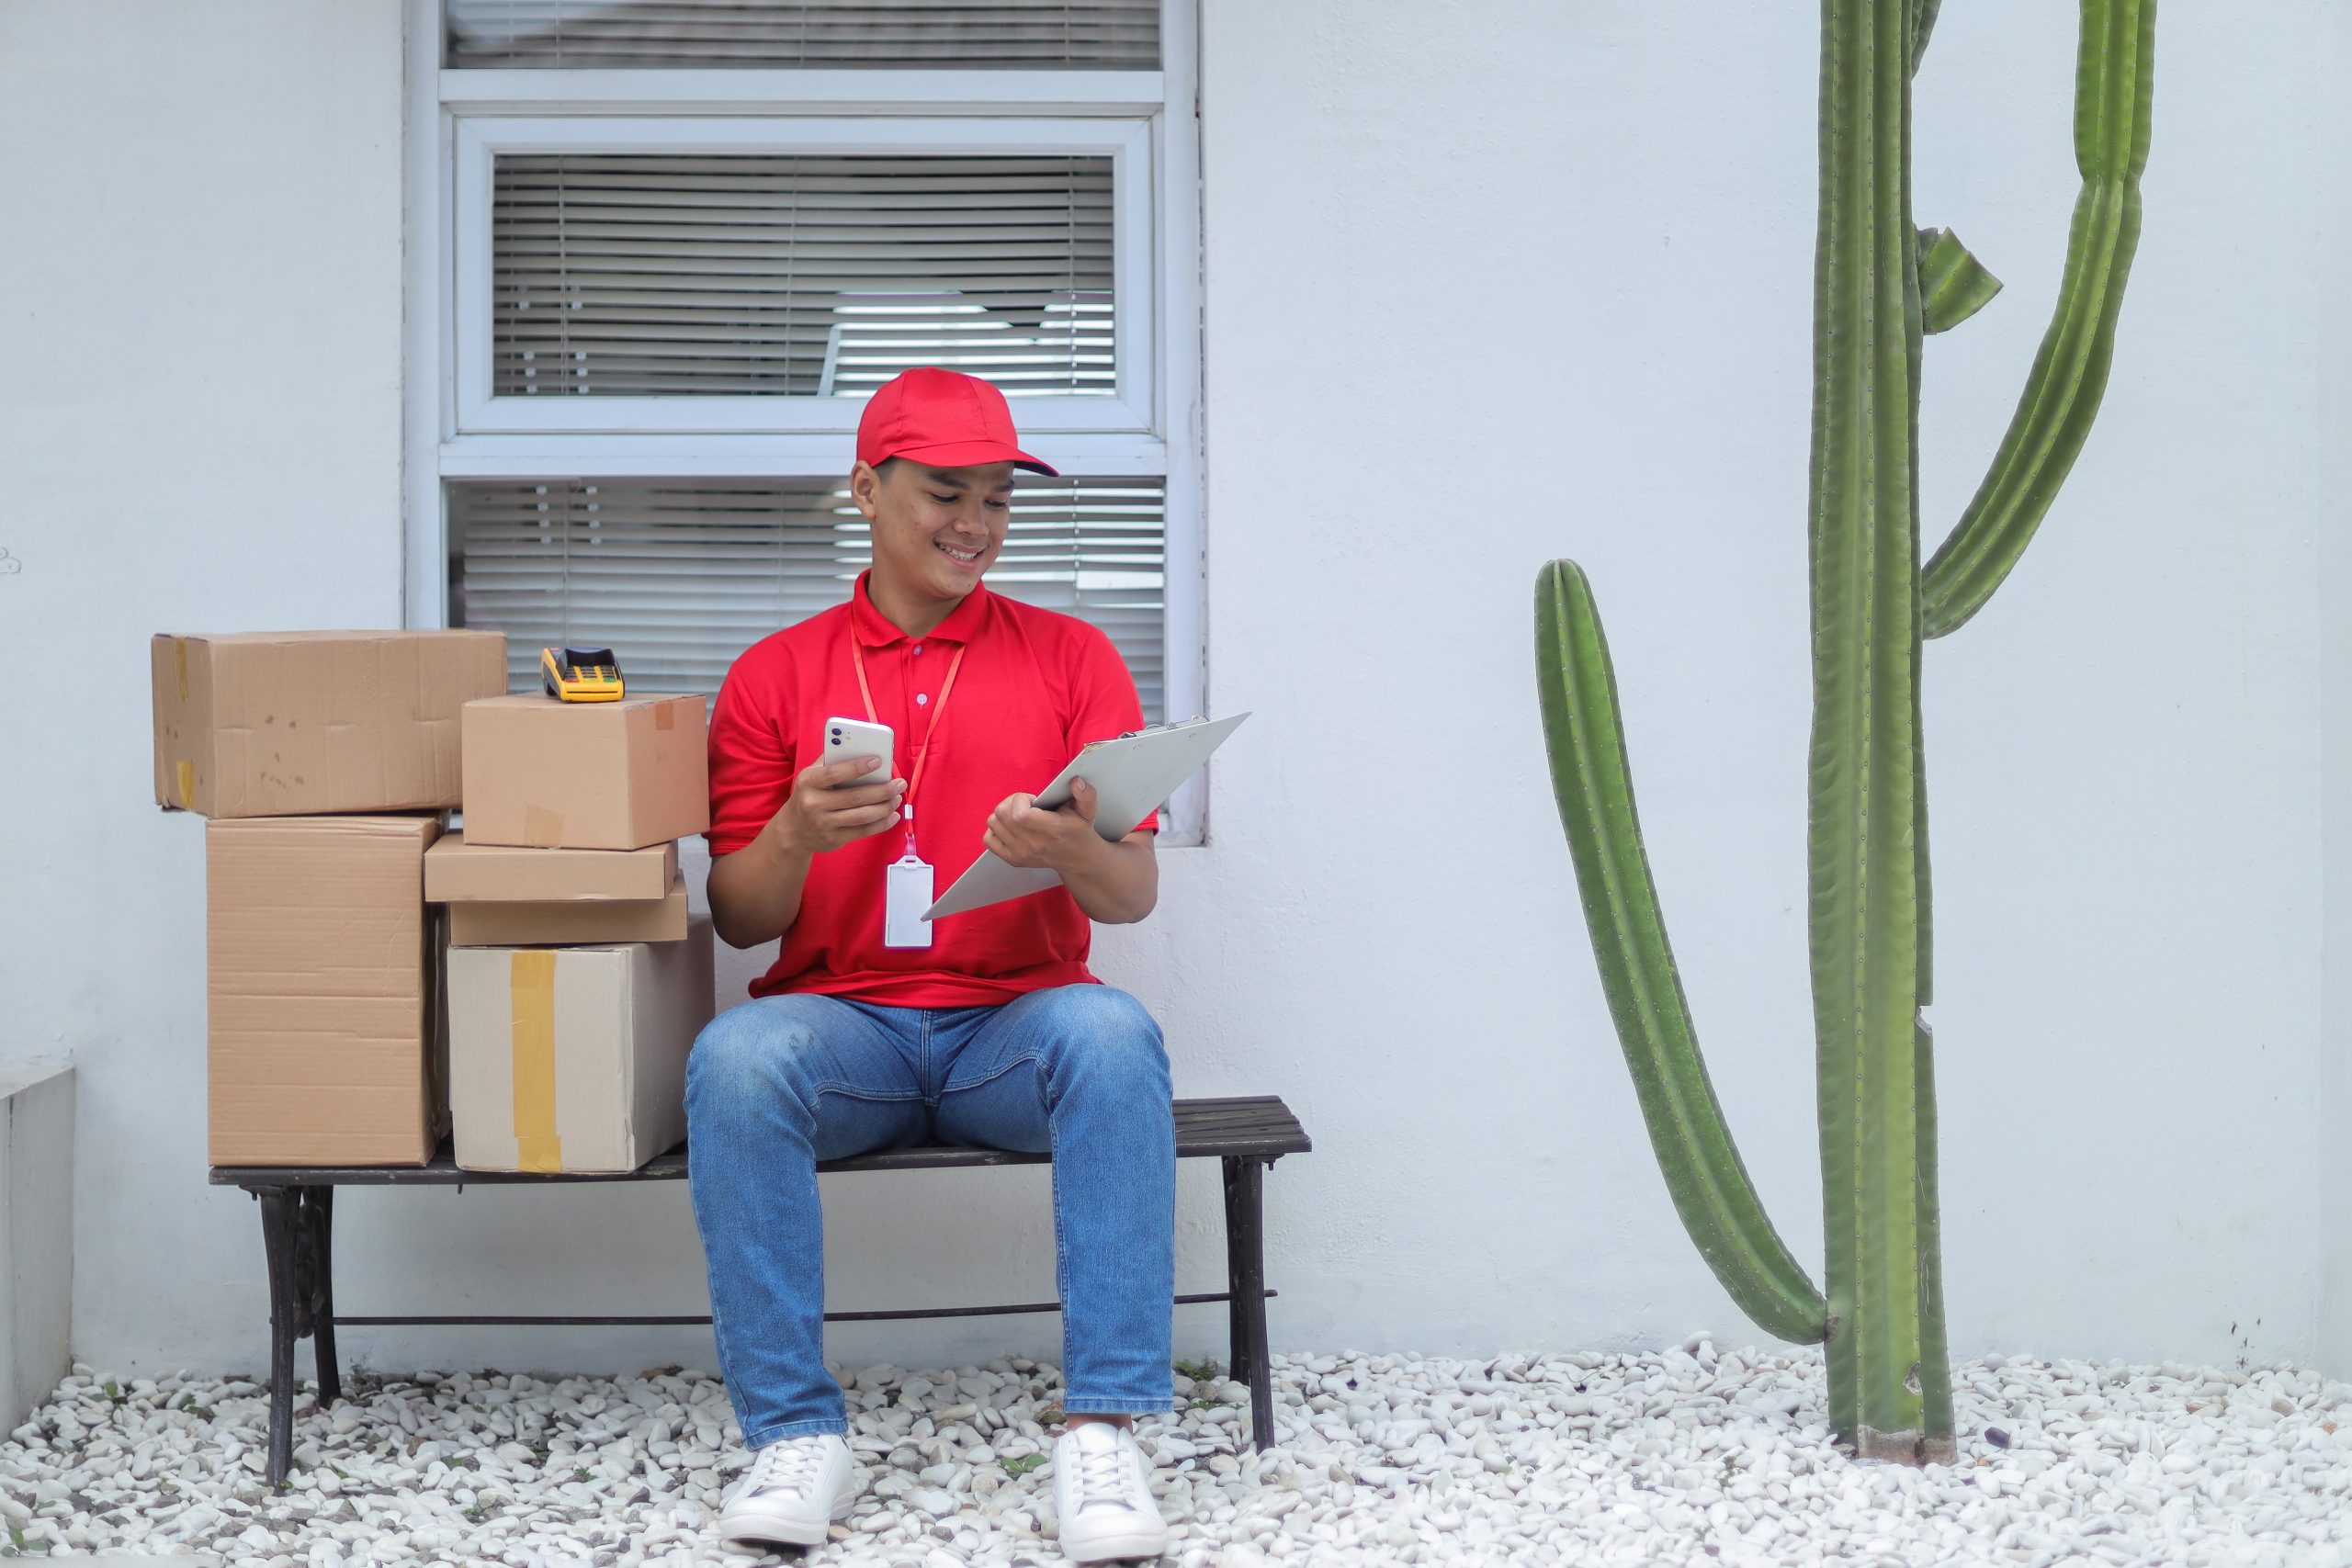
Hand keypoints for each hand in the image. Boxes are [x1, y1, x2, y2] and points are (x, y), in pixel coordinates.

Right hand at [768, 756, 904, 854]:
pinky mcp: (834, 839)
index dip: (858, 767)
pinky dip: (882, 823)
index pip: (835, 773)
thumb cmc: (809, 794)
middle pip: (855, 796)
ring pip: (863, 815)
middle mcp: (814, 804)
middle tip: (900, 783)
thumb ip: (832, 760)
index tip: (879, 761)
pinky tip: (893, 815)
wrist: (794, 830)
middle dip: (883, 790)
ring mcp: (824, 824)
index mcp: (808, 782)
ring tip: (897, 798)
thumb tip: (862, 747)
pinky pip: (863, 831)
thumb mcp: (811, 774)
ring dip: (885, 807)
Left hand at [984, 776, 1107, 873]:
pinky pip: (988, 839)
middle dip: (1012, 802)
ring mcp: (1021, 854)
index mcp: (1052, 830)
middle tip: (1026, 804)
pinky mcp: (1012, 860)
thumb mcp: (1088, 811)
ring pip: (993, 823)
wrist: (1076, 858)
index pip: (1020, 815)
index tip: (1033, 799)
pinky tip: (1011, 826)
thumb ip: (1086, 795)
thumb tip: (1076, 781)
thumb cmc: (1078, 829)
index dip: (1020, 800)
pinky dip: (996, 828)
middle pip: (1002, 814)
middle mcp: (1034, 845)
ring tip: (1019, 814)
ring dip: (1004, 813)